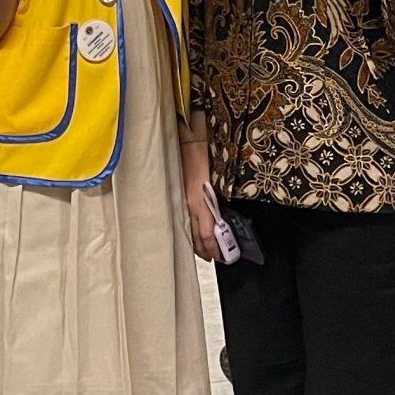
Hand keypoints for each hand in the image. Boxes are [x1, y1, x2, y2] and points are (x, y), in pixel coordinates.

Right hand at [180, 123, 219, 262]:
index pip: (206, 235)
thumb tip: (221, 213)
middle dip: (204, 251)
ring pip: (186, 230)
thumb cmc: (202, 152)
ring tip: (202, 250)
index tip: (221, 256)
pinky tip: (188, 232)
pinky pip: (180, 219)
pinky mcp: (174, 195)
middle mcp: (187, 205)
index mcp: (199, 202)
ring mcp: (179, 201)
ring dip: (194, 243)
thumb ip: (216, 199)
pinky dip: (186, 230)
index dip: (213, 249)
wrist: (184, 137)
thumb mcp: (215, 176)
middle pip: (195, 238)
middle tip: (213, 257)